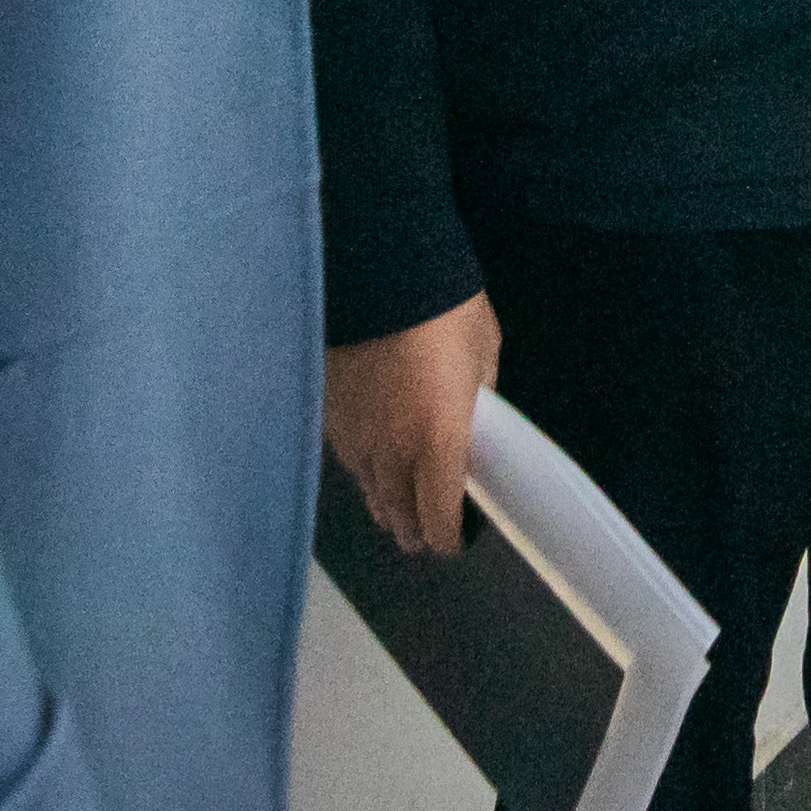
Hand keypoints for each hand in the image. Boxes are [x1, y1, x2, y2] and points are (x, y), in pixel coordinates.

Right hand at [322, 294, 500, 555]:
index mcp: (438, 441)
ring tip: (392, 517)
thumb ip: (477, 399)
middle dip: (412, 529)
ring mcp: (354, 433)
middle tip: (419, 538)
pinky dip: (360, 471)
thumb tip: (471, 423)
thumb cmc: (444, 308)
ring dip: (383, 506)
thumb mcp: (483, 353)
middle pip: (398, 511)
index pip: (439, 514)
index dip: (446, 536)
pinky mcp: (326, 411)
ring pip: (367, 488)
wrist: (377, 270)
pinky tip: (365, 469)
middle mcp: (392, 449)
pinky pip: (345, 457)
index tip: (451, 541)